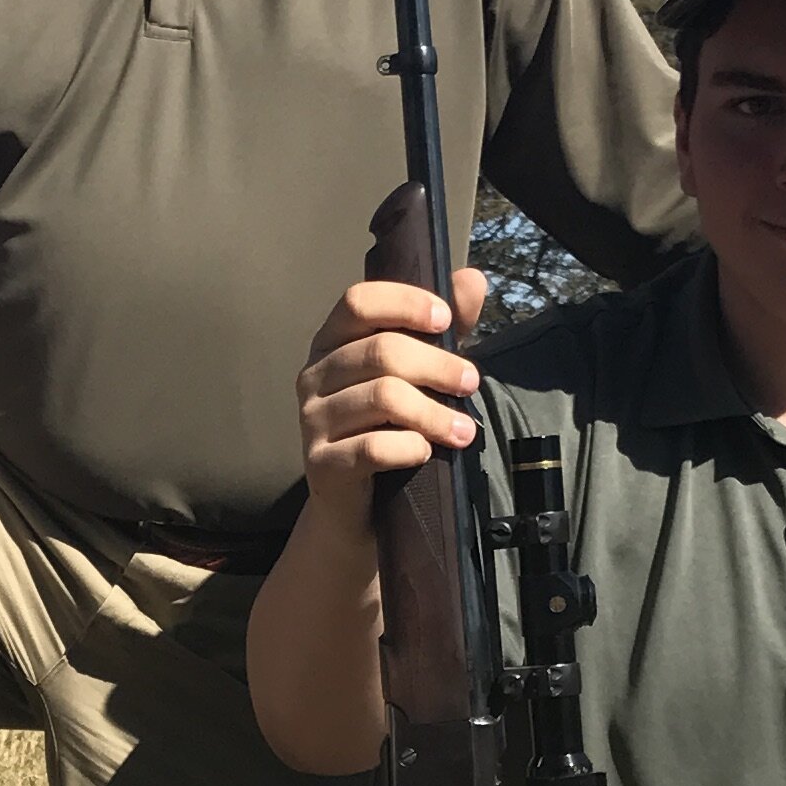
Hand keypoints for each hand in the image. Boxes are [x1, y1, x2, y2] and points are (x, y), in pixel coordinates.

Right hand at [294, 266, 488, 518]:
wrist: (357, 505)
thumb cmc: (388, 428)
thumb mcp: (418, 374)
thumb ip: (442, 328)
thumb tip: (474, 280)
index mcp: (332, 342)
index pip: (358, 302)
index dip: (403, 302)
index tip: (445, 319)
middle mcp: (313, 375)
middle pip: (380, 352)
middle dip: (437, 366)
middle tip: (471, 382)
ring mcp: (312, 420)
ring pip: (382, 399)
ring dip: (434, 413)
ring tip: (464, 430)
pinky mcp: (320, 464)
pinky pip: (372, 448)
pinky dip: (410, 447)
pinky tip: (428, 452)